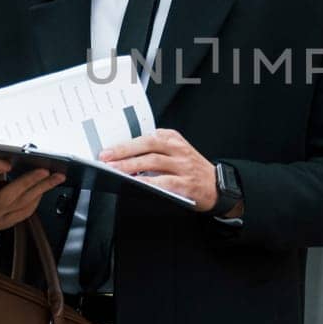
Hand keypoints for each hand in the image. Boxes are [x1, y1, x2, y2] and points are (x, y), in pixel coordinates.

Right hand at [0, 149, 66, 230]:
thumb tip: (11, 152)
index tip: (7, 162)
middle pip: (4, 195)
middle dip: (27, 181)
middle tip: (45, 171)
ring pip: (19, 204)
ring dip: (41, 188)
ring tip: (56, 176)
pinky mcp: (2, 223)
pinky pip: (24, 212)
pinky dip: (37, 198)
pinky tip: (46, 187)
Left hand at [98, 128, 230, 212]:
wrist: (217, 186)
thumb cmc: (191, 170)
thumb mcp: (175, 152)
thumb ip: (153, 151)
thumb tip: (123, 159)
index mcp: (172, 138)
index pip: (145, 137)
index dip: (124, 143)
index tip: (107, 149)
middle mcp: (178, 149)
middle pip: (147, 145)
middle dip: (123, 151)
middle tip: (105, 157)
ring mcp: (183, 166)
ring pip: (153, 161)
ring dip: (131, 166)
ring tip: (115, 170)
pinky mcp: (186, 183)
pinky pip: (164, 181)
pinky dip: (149, 182)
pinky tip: (136, 184)